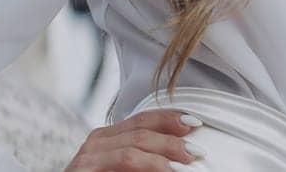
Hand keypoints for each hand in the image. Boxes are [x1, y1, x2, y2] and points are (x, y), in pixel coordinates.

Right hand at [64, 108, 205, 170]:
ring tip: (184, 166)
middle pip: (140, 131)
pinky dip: (146, 168)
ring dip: (162, 157)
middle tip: (198, 151)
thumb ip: (144, 159)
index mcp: (108, 136)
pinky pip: (121, 164)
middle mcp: (96, 142)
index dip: (169, 118)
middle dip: (172, 139)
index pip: (143, 119)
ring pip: (132, 150)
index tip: (196, 122)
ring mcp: (88, 157)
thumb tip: (182, 156)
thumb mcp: (122, 167)